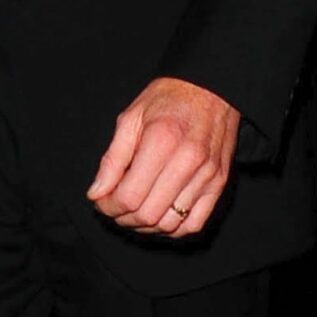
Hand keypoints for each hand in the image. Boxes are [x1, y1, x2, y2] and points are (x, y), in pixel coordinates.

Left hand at [87, 77, 240, 238]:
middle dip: (123, 218)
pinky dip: (173, 229)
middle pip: (148, 215)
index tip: (101, 201)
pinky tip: (159, 215)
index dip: (108, 206)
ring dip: (145, 226)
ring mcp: (207, 175)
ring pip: (170, 224)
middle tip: (113, 208)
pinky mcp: (220, 183)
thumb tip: (96, 192)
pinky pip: (194, 224)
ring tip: (133, 212)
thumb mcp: (131, 118)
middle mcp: (188, 161)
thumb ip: (112, 159)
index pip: (129, 196)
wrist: (212, 87)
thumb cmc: (168, 99)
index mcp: (161, 142)